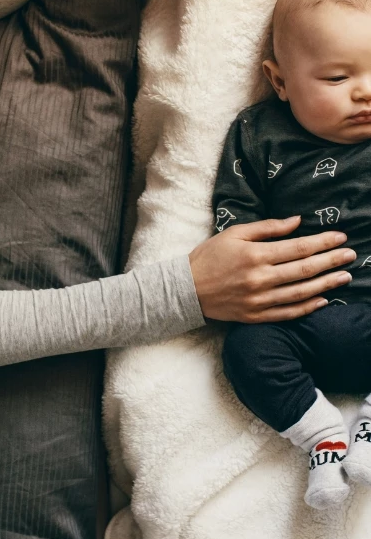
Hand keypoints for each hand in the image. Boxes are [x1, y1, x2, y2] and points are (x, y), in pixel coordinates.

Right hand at [189, 216, 355, 322]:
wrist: (186, 289)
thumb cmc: (209, 257)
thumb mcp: (235, 233)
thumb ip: (268, 228)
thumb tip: (298, 222)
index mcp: (255, 255)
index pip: (298, 248)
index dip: (322, 242)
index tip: (340, 237)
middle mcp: (260, 279)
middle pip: (304, 270)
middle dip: (331, 261)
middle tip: (351, 255)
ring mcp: (259, 301)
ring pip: (300, 293)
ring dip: (326, 284)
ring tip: (344, 276)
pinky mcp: (255, 316)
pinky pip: (287, 313)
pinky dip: (307, 307)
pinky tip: (322, 300)